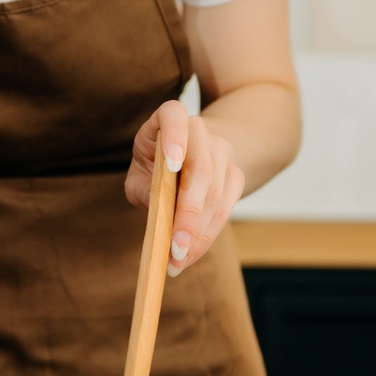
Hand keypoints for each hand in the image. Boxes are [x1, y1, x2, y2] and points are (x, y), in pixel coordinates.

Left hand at [126, 99, 245, 277]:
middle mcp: (200, 131)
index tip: (172, 163)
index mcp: (170, 118)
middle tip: (174, 247)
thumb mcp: (139, 172)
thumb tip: (157, 212)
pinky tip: (191, 253)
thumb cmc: (156, 164)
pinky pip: (226, 208)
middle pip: (201, 170)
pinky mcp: (236, 175)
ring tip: (178, 260)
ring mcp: (223, 152)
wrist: (193, 154)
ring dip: (198, 233)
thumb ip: (142, 188)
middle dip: (188, 213)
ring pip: (216, 195)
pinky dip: (207, 235)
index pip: (173, 114)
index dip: (175, 135)